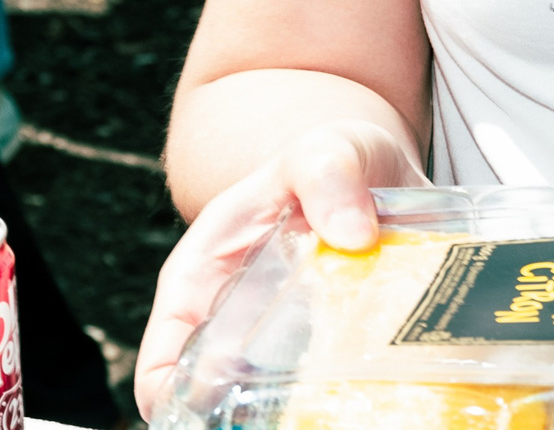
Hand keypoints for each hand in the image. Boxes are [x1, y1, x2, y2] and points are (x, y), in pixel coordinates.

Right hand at [134, 120, 423, 420]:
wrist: (378, 166)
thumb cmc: (329, 160)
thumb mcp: (322, 151)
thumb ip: (328, 174)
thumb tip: (353, 233)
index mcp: (205, 279)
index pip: (163, 361)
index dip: (175, 398)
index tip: (220, 409)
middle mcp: (239, 320)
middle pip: (220, 397)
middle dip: (250, 415)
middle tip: (300, 412)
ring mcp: (289, 341)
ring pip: (281, 404)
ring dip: (310, 410)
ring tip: (348, 403)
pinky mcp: (340, 346)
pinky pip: (340, 387)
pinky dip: (360, 395)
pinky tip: (390, 392)